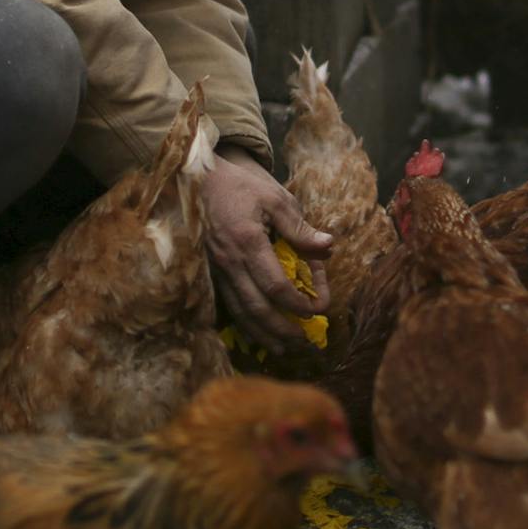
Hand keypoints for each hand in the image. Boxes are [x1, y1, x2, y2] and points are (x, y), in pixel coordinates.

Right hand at [200, 145, 332, 353]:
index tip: (316, 310)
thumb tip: (328, 248)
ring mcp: (215, 270)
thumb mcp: (276, 199)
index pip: (275, 286)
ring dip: (261, 334)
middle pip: (256, 307)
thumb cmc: (241, 186)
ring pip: (238, 312)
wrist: (198, 178)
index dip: (297, 303)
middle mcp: (228, 262)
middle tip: (303, 344)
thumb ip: (300, 228)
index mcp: (247, 242)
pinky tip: (257, 335)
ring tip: (283, 350)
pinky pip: (227, 305)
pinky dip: (244, 324)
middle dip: (281, 330)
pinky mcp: (209, 272)